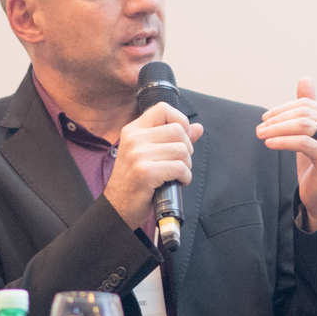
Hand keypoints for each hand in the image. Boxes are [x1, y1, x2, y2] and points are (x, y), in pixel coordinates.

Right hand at [103, 102, 203, 229]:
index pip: (163, 108)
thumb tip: (198, 128)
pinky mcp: (146, 172)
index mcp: (133, 130)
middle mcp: (134, 138)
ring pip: (182, 150)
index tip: (182, 137)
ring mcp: (138, 154)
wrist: (118, 207)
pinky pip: (180, 168)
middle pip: (178, 130)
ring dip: (187, 165)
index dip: (180, 120)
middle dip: (187, 148)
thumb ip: (173, 139)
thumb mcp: (149, 154)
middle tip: (180, 162)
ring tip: (177, 174)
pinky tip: (177, 182)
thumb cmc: (135, 181)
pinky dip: (185, 177)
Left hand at [256, 76, 316, 230]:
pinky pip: (303, 143)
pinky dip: (282, 141)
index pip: (306, 104)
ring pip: (303, 126)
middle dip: (278, 119)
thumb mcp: (310, 132)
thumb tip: (305, 78)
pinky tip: (269, 144)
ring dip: (277, 129)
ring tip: (261, 135)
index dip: (283, 109)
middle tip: (260, 127)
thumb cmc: (316, 162)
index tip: (265, 118)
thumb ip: (308, 107)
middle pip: (304, 113)